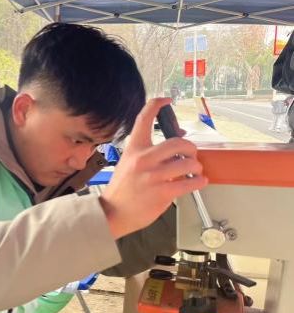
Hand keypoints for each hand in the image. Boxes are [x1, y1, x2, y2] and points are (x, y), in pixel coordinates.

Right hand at [99, 98, 207, 238]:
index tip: (166, 99)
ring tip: (194, 172)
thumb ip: (148, 153)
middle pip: (179, 142)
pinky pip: (191, 182)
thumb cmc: (122, 189)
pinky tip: (197, 182)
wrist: (113, 212)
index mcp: (134, 149)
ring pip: (189, 163)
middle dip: (191, 149)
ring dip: (196, 168)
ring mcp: (153, 176)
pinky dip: (199, 181)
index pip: (143, 119)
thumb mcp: (128, 163)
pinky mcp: (163, 192)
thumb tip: (176, 146)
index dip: (156, 104)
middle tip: (190, 156)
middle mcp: (144, 159)